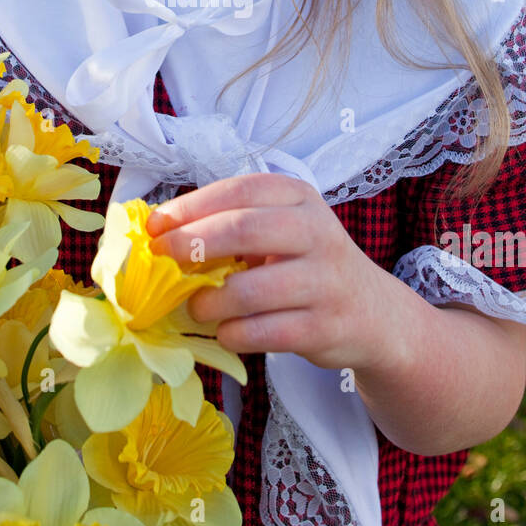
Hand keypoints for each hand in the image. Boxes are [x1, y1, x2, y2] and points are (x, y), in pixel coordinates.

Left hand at [145, 173, 392, 371]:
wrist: (370, 312)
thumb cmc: (306, 265)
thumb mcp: (280, 230)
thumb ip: (231, 227)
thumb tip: (160, 235)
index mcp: (298, 198)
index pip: (239, 191)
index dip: (191, 207)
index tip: (155, 226)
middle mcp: (316, 232)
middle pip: (244, 229)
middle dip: (193, 243)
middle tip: (162, 259)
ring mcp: (325, 281)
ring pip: (252, 289)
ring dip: (211, 301)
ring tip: (196, 307)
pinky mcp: (326, 327)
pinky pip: (267, 332)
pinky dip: (235, 334)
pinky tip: (225, 332)